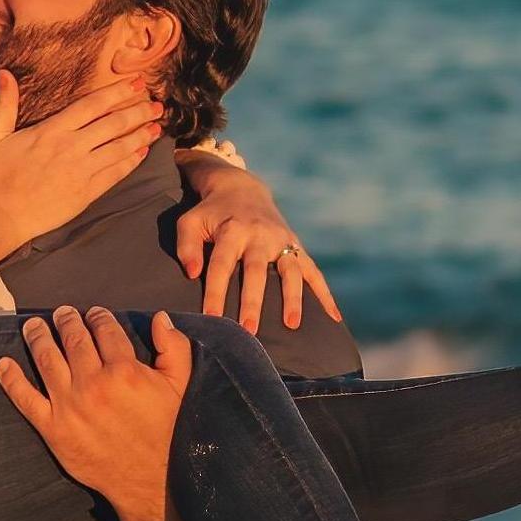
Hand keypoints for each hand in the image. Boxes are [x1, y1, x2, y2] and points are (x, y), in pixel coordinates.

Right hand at [0, 73, 167, 265]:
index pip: (92, 105)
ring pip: (120, 148)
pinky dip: (132, 161)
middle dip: (139, 112)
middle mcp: (72, 148)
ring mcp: (82, 171)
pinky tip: (143, 152)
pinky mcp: (88, 192)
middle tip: (158, 105)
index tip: (137, 83)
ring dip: (142, 135)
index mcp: (52, 131)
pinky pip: (116, 173)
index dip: (117, 92)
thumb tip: (5, 73)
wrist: (3, 217)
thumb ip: (5, 105)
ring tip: (158, 126)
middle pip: (113, 125)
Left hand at [0, 307, 295, 520]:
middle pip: (73, 339)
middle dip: (65, 320)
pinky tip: (2, 364)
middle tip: (59, 312)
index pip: (105, 330)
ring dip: (37, 337)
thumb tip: (160, 317)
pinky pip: (24, 398)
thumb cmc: (169, 433)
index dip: (97, 316)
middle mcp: (93, 382)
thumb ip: (173, 348)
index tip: (92, 312)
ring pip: (46, 360)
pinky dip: (11, 379)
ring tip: (32, 326)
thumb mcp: (180, 386)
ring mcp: (69, 405)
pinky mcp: (52, 429)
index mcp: (125, 369)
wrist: (152, 483)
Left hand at [172, 159, 341, 332]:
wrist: (242, 190)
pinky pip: (314, 271)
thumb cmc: (211, 213)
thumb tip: (192, 274)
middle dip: (253, 301)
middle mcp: (260, 235)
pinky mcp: (296, 247)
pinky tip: (333, 318)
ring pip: (290, 271)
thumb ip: (187, 246)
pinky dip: (325, 294)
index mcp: (232, 230)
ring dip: (292, 298)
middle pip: (257, 271)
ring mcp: (282, 241)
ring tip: (292, 325)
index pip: (221, 264)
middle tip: (248, 330)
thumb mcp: (190, 222)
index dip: (215, 292)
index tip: (210, 318)